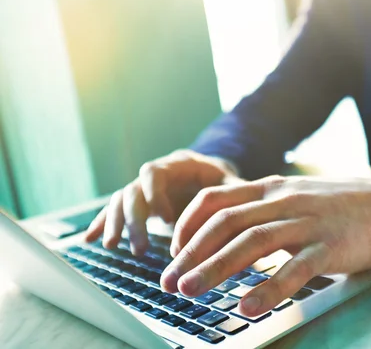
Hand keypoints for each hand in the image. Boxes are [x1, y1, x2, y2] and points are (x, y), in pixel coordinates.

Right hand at [84, 149, 240, 254]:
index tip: (165, 220)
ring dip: (116, 224)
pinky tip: (89, 240)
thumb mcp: (232, 185)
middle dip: (134, 219)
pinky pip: (115, 210)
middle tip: (140, 248)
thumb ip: (232, 197)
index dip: (155, 196)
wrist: (215, 175)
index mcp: (176, 164)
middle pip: (133, 190)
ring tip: (113, 247)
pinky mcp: (139, 203)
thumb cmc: (226, 181)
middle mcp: (156, 173)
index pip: (154, 173)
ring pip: (121, 200)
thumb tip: (237, 219)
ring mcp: (144, 187)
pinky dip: (102, 224)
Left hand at [161, 176, 370, 315]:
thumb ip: (262, 209)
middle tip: (169, 282)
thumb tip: (228, 233)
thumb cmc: (338, 204)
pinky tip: (248, 306)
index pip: (215, 200)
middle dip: (190, 254)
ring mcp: (305, 222)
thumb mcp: (294, 196)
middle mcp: (282, 201)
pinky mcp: (329, 246)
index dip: (187, 226)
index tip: (174, 253)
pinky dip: (268, 288)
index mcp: (270, 189)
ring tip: (190, 292)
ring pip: (251, 242)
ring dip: (215, 268)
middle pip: (225, 223)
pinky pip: (294, 269)